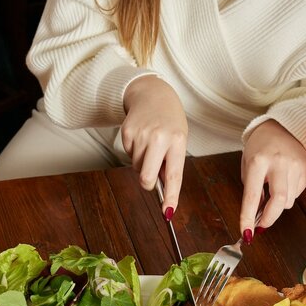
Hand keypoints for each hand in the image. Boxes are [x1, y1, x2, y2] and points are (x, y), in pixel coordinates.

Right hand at [121, 76, 186, 216]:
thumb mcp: (179, 138)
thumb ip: (171, 162)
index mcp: (178, 141)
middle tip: (151, 177)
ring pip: (137, 167)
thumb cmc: (169, 121)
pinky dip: (135, 151)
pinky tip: (141, 138)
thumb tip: (159, 187)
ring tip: (150, 145)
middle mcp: (159, 138)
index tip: (168, 211)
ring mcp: (142, 135)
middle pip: (146, 177)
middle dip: (147, 183)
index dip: (171, 195)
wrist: (152, 94)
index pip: (174, 175)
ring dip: (142, 162)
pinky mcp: (127, 133)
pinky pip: (129, 155)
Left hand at [240, 120, 305, 236]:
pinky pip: (297, 193)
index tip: (247, 233)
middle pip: (279, 201)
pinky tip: (284, 181)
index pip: (252, 196)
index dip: (248, 218)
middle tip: (261, 225)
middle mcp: (279, 163)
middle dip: (270, 219)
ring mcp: (295, 165)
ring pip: (289, 200)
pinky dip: (288, 194)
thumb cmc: (259, 148)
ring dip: (278, 203)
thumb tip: (260, 215)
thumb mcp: (248, 166)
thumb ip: (253, 190)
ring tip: (272, 189)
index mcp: (258, 162)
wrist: (280, 126)